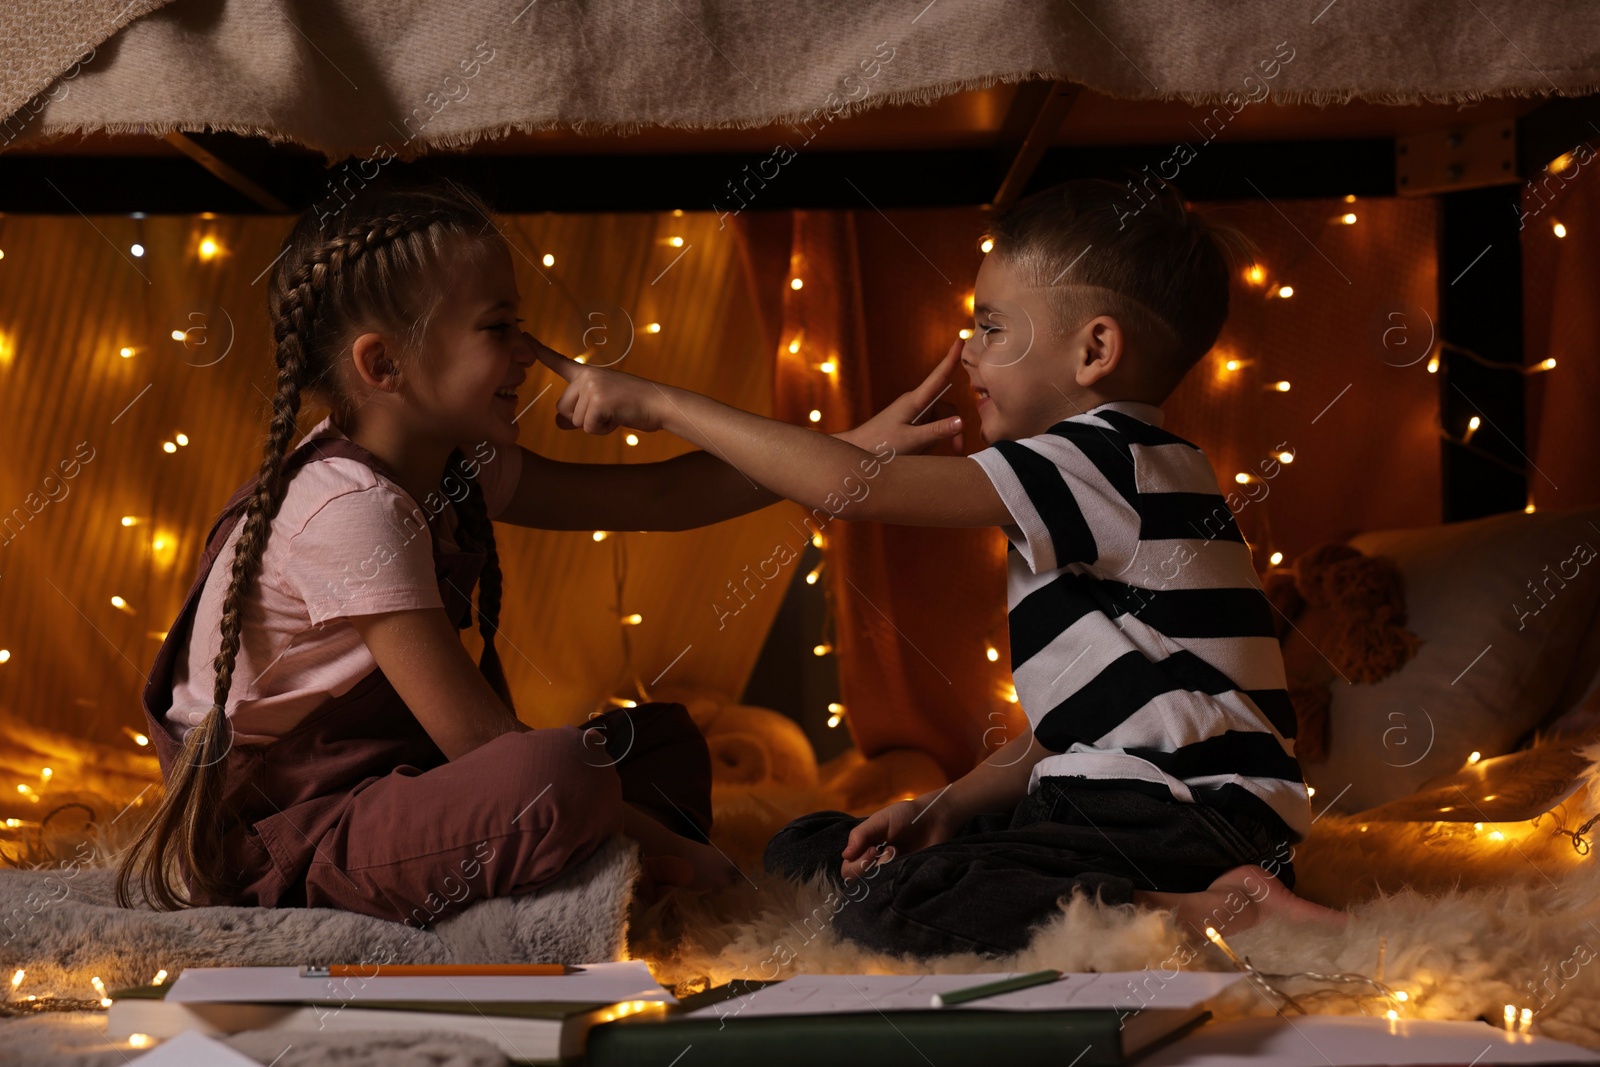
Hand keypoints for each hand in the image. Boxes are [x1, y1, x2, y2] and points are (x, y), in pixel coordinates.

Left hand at [533, 341, 664, 435]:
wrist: (658, 403)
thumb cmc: (632, 405)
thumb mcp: (602, 407)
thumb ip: (578, 413)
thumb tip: (558, 422)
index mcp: (587, 374)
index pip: (559, 362)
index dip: (540, 351)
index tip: (524, 336)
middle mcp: (586, 377)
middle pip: (563, 409)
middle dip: (581, 418)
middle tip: (607, 411)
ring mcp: (592, 387)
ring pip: (575, 420)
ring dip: (595, 425)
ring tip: (615, 413)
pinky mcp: (599, 401)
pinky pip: (588, 427)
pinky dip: (603, 429)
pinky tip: (617, 417)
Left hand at [835, 339, 963, 455]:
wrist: (857, 450)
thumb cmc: (879, 444)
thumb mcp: (911, 440)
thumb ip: (937, 431)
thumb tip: (961, 421)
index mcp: (914, 401)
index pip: (938, 376)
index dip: (951, 358)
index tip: (961, 339)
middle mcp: (916, 403)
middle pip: (947, 410)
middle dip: (955, 429)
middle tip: (957, 450)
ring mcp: (914, 413)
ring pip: (941, 421)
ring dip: (945, 437)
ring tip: (936, 453)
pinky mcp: (911, 423)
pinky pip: (931, 428)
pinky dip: (934, 439)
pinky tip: (925, 451)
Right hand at [838, 790, 958, 880]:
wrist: (936, 820)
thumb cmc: (905, 817)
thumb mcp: (879, 820)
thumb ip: (860, 834)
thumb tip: (845, 855)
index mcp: (864, 853)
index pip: (847, 870)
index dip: (857, 863)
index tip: (873, 848)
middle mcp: (875, 868)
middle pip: (858, 883)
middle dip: (871, 866)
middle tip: (889, 850)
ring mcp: (891, 877)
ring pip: (876, 889)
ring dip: (886, 870)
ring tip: (900, 854)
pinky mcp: (907, 882)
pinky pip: (896, 893)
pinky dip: (898, 879)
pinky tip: (908, 863)